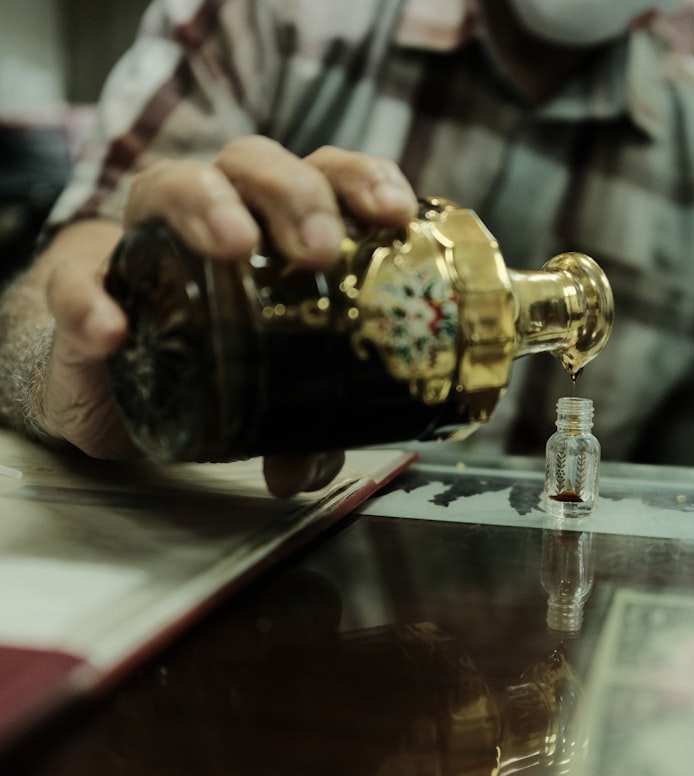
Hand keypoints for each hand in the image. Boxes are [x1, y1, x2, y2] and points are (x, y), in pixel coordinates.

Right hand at [39, 138, 417, 496]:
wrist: (117, 378)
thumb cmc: (214, 359)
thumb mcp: (275, 399)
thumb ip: (302, 432)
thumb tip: (306, 471)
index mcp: (278, 223)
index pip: (327, 174)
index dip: (363, 181)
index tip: (393, 214)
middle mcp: (217, 211)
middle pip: (256, 163)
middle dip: (295, 194)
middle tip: (318, 249)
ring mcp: (146, 240)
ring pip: (169, 184)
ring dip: (205, 204)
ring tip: (232, 245)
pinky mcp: (86, 285)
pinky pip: (78, 280)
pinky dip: (92, 300)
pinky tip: (113, 331)